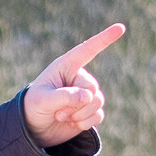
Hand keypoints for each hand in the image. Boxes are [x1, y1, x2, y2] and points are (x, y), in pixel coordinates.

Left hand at [22, 24, 125, 147]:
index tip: (121, 27)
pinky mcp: (90, 110)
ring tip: (61, 117)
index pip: (88, 50)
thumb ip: (65, 96)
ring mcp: (86, 94)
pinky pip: (98, 115)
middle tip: (58, 112)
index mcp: (66, 66)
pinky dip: (85, 123)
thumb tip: (88, 97)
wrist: (34, 128)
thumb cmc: (34, 106)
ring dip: (80, 114)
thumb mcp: (43, 100)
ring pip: (97, 102)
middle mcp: (79, 77)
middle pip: (92, 88)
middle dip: (76, 104)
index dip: (104, 39)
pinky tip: (72, 124)